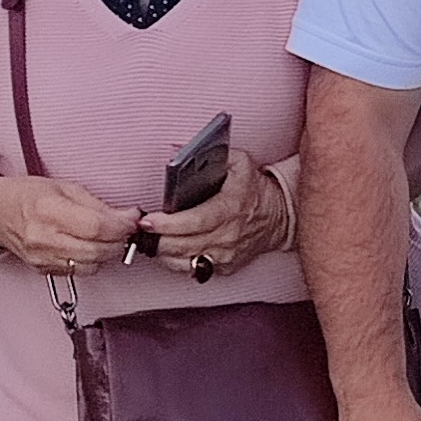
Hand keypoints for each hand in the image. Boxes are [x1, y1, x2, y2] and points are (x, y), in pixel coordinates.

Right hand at [0, 172, 140, 271]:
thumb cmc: (28, 195)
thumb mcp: (64, 187)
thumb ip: (98, 205)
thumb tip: (129, 217)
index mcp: (50, 210)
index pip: (96, 226)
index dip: (121, 226)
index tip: (132, 220)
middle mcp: (44, 238)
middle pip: (97, 250)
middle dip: (119, 241)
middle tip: (124, 230)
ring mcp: (42, 257)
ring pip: (90, 265)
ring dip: (106, 254)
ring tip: (105, 238)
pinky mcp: (42, 270)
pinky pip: (77, 272)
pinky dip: (89, 261)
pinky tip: (87, 247)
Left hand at [139, 145, 289, 279]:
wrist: (279, 216)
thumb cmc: (253, 188)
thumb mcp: (238, 162)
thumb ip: (209, 155)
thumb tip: (174, 150)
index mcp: (230, 208)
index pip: (196, 221)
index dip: (169, 224)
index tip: (148, 220)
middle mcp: (229, 235)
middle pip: (184, 245)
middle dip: (157, 239)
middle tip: (140, 229)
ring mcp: (227, 255)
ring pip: (185, 262)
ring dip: (162, 252)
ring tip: (149, 238)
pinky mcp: (224, 267)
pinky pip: (193, 270)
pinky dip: (175, 261)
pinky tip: (167, 248)